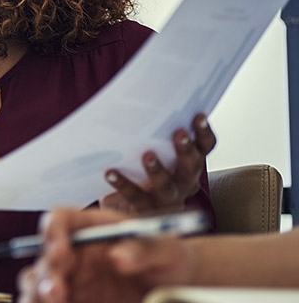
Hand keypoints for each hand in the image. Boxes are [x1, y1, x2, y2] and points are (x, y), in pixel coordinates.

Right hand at [17, 208, 197, 302]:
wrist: (177, 287)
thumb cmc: (169, 259)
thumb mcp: (166, 249)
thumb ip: (144, 249)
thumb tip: (117, 257)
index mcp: (90, 227)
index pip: (60, 219)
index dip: (53, 232)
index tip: (61, 252)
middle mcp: (73, 251)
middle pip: (44, 255)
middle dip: (46, 274)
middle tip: (57, 292)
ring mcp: (70, 279)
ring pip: (36, 282)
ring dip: (37, 293)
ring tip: (54, 302)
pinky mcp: (73, 300)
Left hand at [100, 114, 215, 213]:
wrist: (126, 207)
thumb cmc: (141, 171)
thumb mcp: (153, 150)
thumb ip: (154, 135)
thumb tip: (141, 104)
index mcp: (189, 165)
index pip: (204, 148)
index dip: (203, 133)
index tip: (198, 116)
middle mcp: (184, 183)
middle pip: (191, 167)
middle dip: (186, 150)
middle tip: (179, 133)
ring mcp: (166, 199)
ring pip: (166, 186)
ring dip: (158, 170)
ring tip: (147, 155)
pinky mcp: (145, 210)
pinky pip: (135, 197)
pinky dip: (122, 184)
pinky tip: (110, 172)